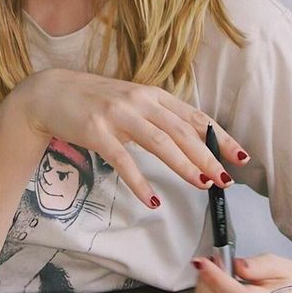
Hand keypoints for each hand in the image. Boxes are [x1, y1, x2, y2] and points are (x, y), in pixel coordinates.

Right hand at [6, 68, 248, 207]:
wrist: (51, 92)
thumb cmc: (95, 101)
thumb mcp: (131, 103)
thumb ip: (158, 118)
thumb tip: (193, 144)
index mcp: (152, 94)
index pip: (194, 117)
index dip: (219, 137)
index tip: (240, 157)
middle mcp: (138, 100)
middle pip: (181, 130)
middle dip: (207, 156)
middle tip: (225, 179)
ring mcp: (117, 114)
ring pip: (158, 141)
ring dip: (183, 165)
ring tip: (202, 184)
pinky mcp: (96, 131)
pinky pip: (122, 159)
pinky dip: (139, 181)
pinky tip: (152, 199)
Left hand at [191, 253, 291, 292]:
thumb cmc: (291, 282)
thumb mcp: (279, 265)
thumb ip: (258, 265)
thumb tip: (237, 265)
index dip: (215, 277)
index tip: (203, 261)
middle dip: (205, 283)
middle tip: (211, 263)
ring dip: (204, 291)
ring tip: (216, 273)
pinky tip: (216, 286)